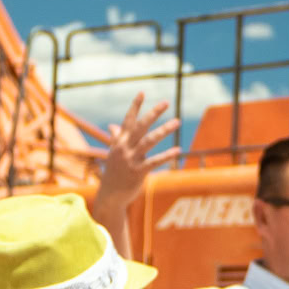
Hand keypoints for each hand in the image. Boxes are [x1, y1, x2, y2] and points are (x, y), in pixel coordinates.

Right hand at [87, 93, 183, 224]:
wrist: (110, 195)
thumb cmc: (114, 172)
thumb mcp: (114, 153)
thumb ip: (116, 138)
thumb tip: (113, 126)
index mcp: (119, 141)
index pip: (128, 120)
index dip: (135, 106)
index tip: (143, 92)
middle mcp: (124, 147)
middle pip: (140, 126)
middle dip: (153, 113)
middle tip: (166, 102)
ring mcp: (131, 159)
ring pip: (149, 140)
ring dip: (164, 130)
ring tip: (176, 121)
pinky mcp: (138, 172)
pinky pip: (155, 161)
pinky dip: (167, 155)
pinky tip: (178, 150)